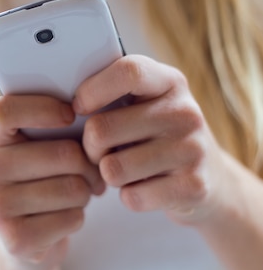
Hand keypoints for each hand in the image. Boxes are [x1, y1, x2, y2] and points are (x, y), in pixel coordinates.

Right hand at [0, 95, 103, 269]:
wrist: (27, 233)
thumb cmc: (42, 173)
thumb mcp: (39, 141)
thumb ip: (54, 120)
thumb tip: (93, 111)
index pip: (3, 112)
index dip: (43, 108)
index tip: (70, 114)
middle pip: (62, 153)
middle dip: (89, 163)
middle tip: (91, 169)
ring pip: (73, 188)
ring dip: (86, 191)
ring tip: (77, 192)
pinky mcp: (14, 239)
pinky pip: (72, 218)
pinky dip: (78, 216)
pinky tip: (64, 215)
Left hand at [73, 55, 222, 224]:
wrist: (211, 180)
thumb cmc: (158, 136)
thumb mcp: (146, 105)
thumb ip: (114, 93)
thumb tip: (58, 100)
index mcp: (170, 82)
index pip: (127, 72)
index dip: (92, 90)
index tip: (78, 107)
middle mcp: (186, 112)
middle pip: (102, 128)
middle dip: (90, 146)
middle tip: (100, 151)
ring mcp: (193, 150)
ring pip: (112, 168)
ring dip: (108, 175)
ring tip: (125, 168)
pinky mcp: (194, 187)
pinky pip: (132, 197)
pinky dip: (129, 196)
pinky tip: (143, 187)